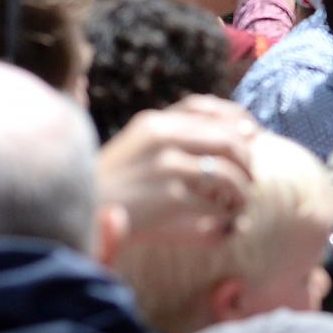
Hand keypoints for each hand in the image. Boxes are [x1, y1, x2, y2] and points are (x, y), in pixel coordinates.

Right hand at [95, 95, 258, 250]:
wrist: (78, 216)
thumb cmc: (112, 184)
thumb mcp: (138, 145)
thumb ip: (181, 133)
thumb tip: (248, 130)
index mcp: (154, 122)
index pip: (208, 110)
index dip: (238, 121)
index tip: (254, 135)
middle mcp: (162, 138)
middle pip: (227, 140)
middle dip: (246, 160)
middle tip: (251, 177)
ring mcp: (166, 167)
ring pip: (225, 174)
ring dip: (240, 191)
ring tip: (239, 203)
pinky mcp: (168, 198)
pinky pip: (213, 204)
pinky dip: (226, 214)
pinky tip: (228, 222)